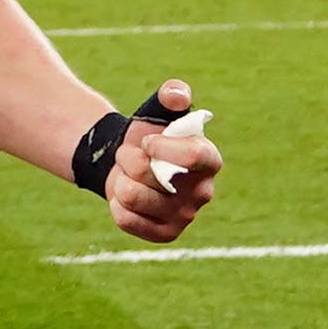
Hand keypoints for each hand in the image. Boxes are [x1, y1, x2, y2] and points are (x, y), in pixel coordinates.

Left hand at [104, 75, 221, 243]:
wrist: (128, 163)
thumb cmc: (149, 134)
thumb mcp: (159, 108)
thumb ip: (172, 94)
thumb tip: (177, 95)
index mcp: (210, 160)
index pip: (194, 155)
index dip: (161, 146)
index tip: (147, 141)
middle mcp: (204, 192)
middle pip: (153, 175)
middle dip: (131, 159)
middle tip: (133, 156)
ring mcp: (186, 217)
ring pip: (134, 196)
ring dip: (121, 180)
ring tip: (129, 176)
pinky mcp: (165, 234)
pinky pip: (127, 219)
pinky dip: (117, 204)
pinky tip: (126, 198)